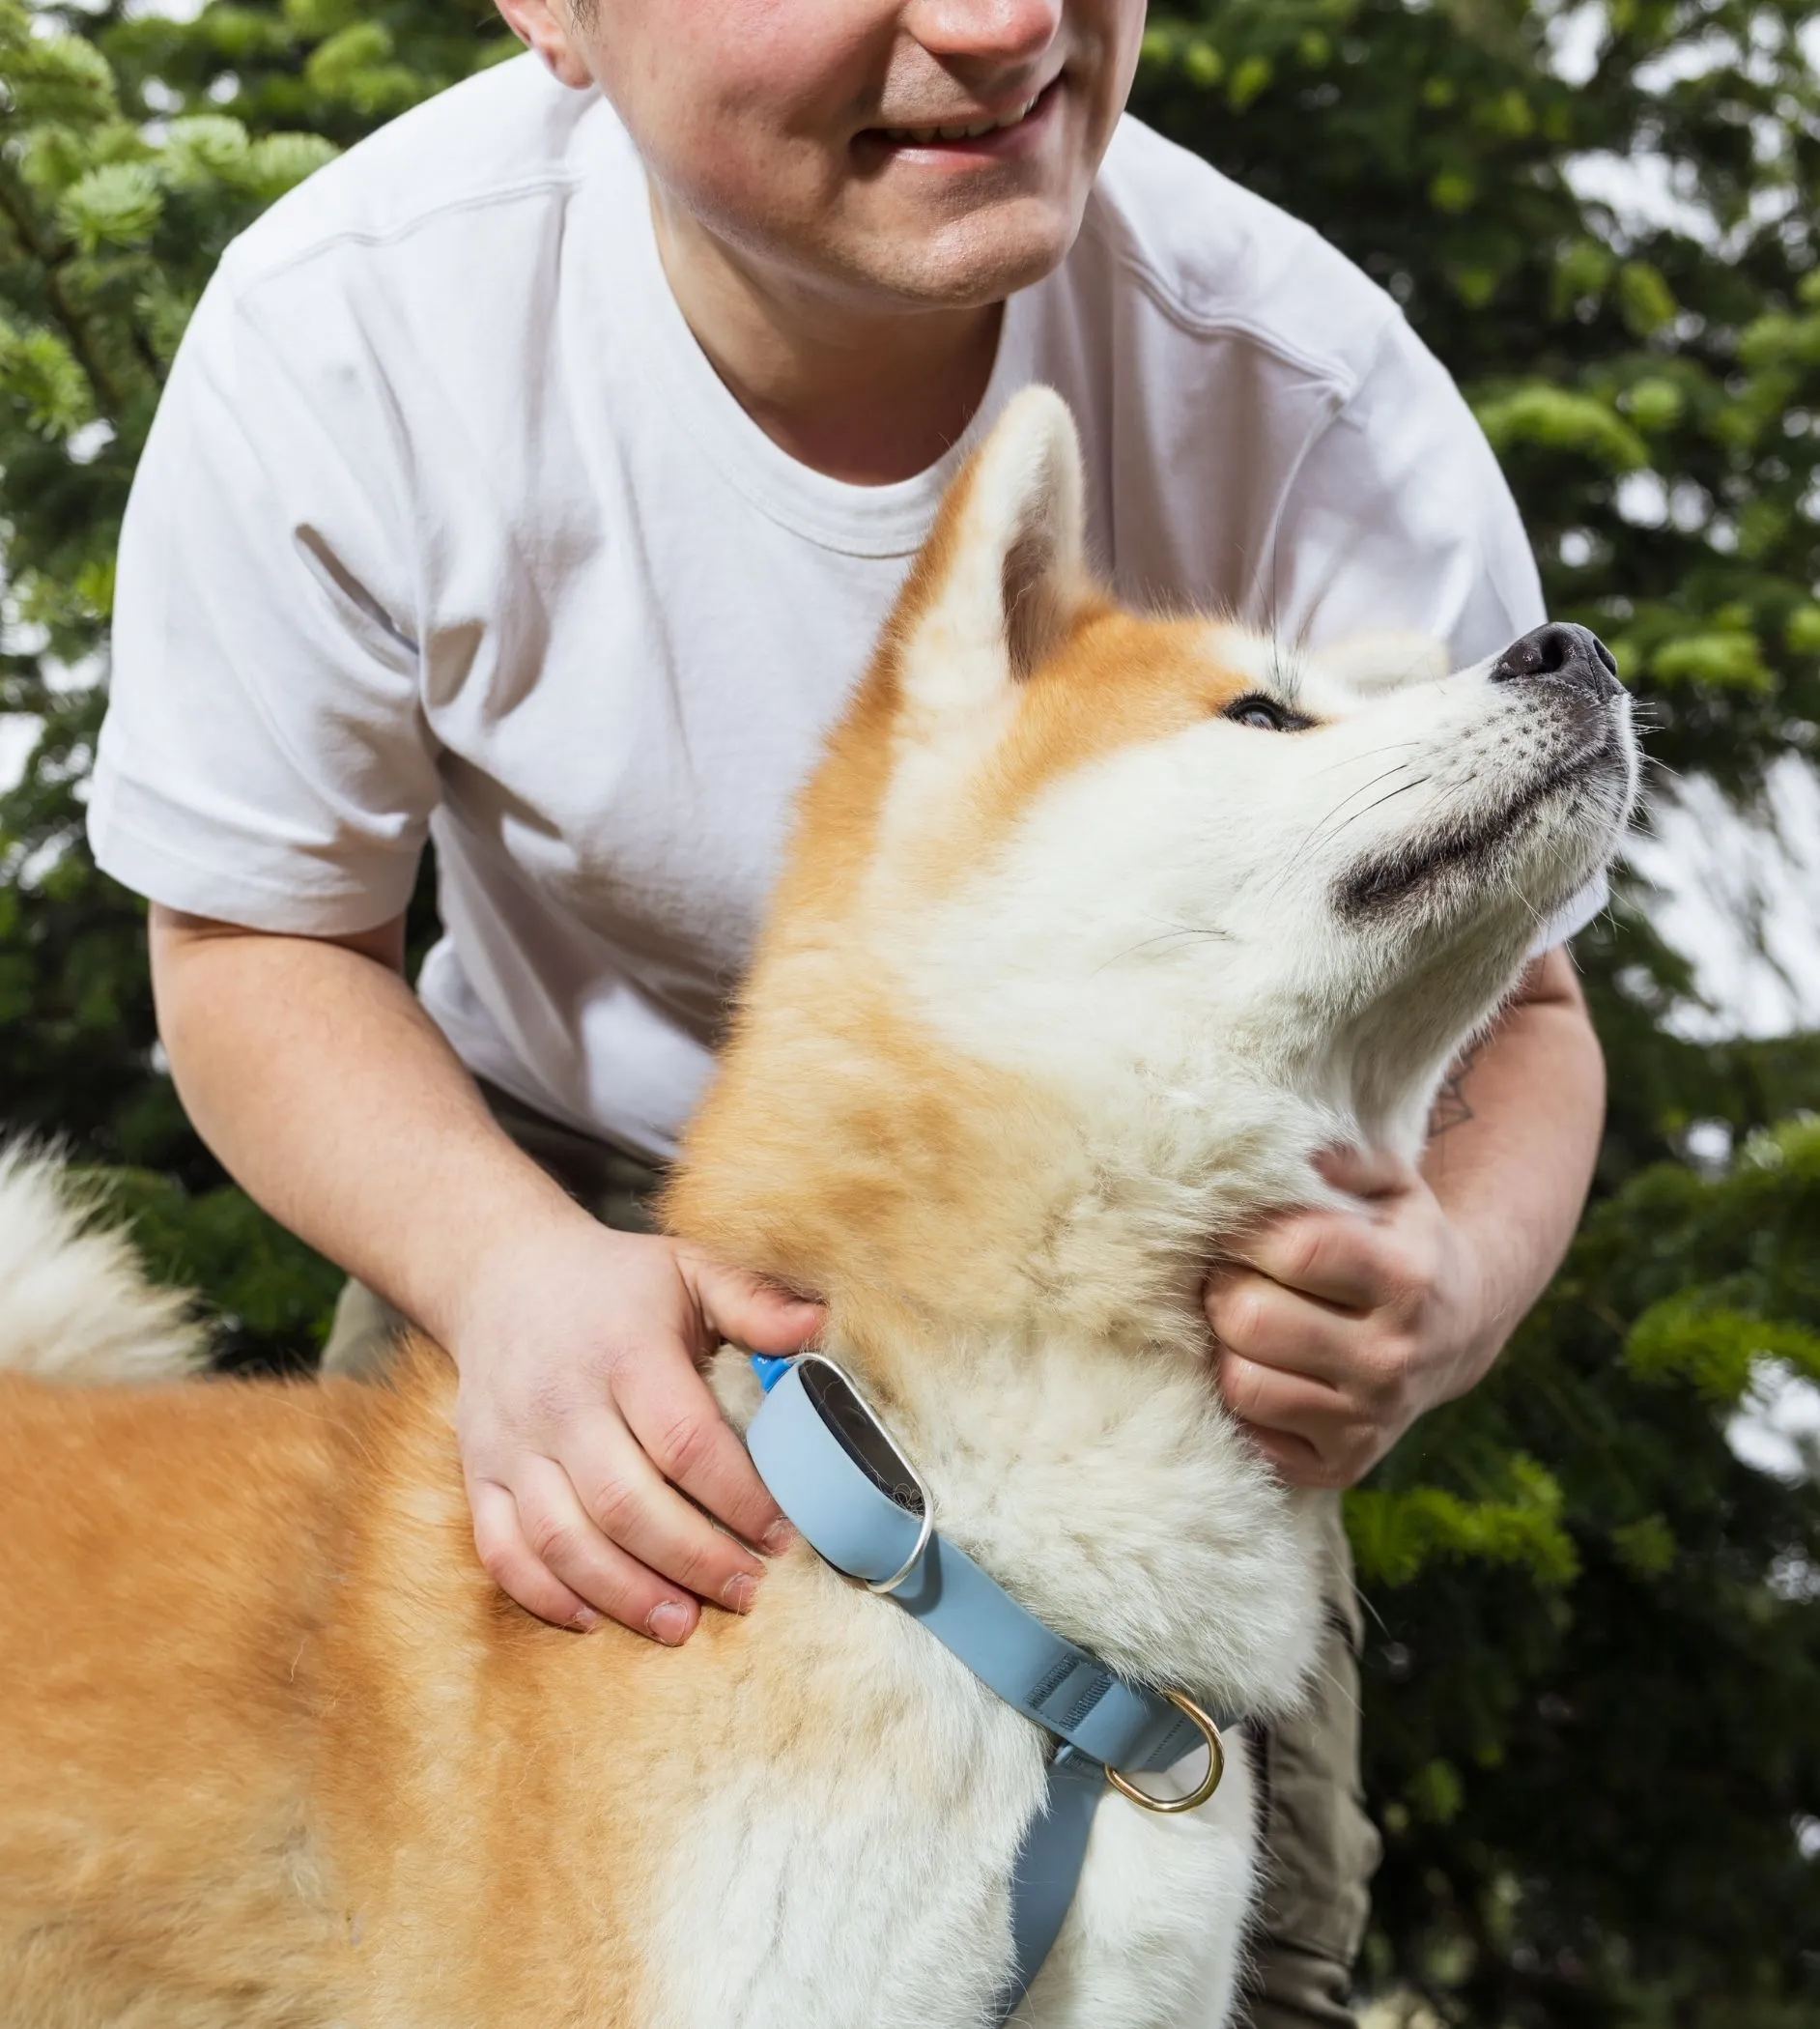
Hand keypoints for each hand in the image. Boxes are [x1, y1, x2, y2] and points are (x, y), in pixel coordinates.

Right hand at [446, 1209, 822, 1641]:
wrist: (503, 1274)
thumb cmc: (618, 1282)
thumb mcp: (690, 1267)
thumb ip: (753, 1300)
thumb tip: (818, 1327)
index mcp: (625, 1351)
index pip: (684, 1440)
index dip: (737, 1497)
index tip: (780, 1536)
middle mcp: (562, 1402)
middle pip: (626, 1504)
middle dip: (693, 1560)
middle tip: (746, 1591)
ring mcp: (513, 1444)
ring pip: (563, 1539)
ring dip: (625, 1593)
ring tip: (683, 1624)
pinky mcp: (478, 1473)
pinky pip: (502, 1550)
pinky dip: (544, 1594)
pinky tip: (594, 1617)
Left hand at [1204, 1145, 1492, 1488]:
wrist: (1457, 1331)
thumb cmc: (1399, 1241)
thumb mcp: (1389, 1185)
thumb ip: (1336, 1158)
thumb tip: (1269, 1148)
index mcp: (1405, 1278)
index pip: (1295, 1251)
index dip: (1244, 1233)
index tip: (1235, 1229)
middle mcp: (1392, 1357)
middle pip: (1252, 1320)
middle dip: (1222, 1288)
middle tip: (1228, 1275)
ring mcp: (1368, 1420)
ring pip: (1242, 1385)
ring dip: (1221, 1346)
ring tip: (1238, 1321)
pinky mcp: (1341, 1464)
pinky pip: (1250, 1435)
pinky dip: (1238, 1400)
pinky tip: (1257, 1366)